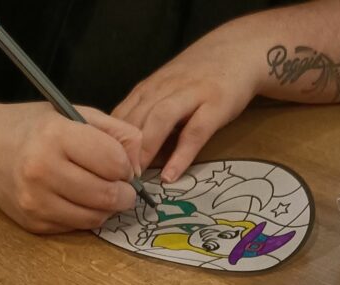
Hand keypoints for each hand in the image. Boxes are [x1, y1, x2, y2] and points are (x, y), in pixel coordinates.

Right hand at [0, 102, 142, 231]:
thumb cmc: (32, 129)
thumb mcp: (73, 114)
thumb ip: (115, 132)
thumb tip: (140, 164)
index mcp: (55, 136)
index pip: (113, 161)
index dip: (126, 165)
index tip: (121, 163)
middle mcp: (42, 171)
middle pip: (108, 195)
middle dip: (124, 192)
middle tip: (122, 185)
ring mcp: (37, 202)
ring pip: (96, 217)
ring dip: (107, 208)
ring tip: (101, 191)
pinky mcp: (35, 223)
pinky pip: (77, 227)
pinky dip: (86, 215)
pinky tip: (77, 199)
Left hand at [113, 19, 262, 182]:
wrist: (239, 50)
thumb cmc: (198, 76)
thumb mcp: (166, 89)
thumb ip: (146, 113)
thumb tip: (122, 148)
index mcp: (149, 88)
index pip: (121, 115)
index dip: (108, 141)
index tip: (100, 167)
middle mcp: (165, 88)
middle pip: (136, 119)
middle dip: (123, 149)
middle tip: (114, 179)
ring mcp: (191, 95)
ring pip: (160, 121)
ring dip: (145, 150)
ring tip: (137, 177)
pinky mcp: (215, 105)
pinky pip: (195, 132)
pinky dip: (181, 155)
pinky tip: (170, 176)